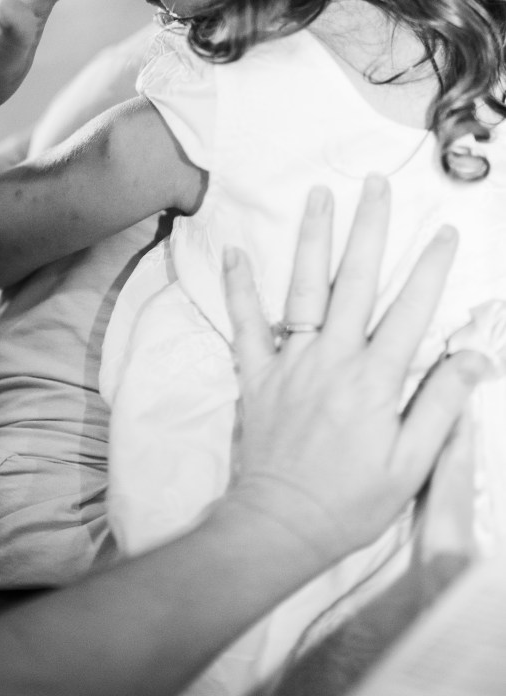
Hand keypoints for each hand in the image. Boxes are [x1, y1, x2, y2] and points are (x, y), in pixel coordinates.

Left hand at [222, 175, 489, 570]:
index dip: (431, 269)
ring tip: (319, 195)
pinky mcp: (257, 373)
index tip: (444, 231)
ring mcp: (291, 361)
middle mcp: (334, 358)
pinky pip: (247, 323)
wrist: (281, 525)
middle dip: (370, 229)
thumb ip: (441, 406)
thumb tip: (474, 357)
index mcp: (375, 380)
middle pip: (356, 282)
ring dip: (313, 239)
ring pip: (305, 288)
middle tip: (376, 185)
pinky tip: (235, 251)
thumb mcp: (412, 464)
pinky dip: (239, 287)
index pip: (410, 312)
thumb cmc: (351, 501)